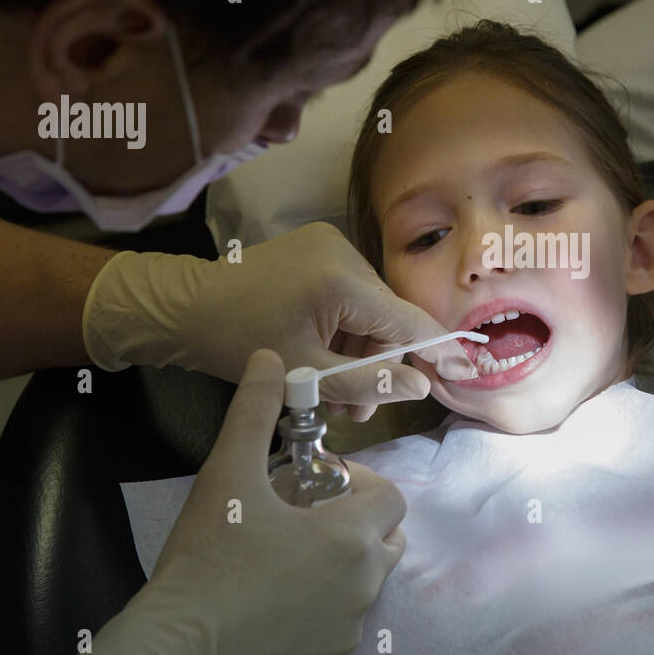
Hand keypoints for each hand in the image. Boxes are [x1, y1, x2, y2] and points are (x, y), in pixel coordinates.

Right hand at [51, 349, 406, 654]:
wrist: (178, 651)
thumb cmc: (206, 562)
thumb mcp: (227, 475)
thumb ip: (254, 412)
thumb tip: (270, 358)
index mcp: (351, 538)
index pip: (389, 496)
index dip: (355, 482)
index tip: (312, 485)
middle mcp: (364, 586)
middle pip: (385, 539)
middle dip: (353, 522)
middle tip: (299, 517)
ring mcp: (349, 631)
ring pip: (364, 584)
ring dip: (338, 566)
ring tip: (281, 559)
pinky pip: (340, 626)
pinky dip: (321, 610)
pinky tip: (274, 602)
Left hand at [82, 222, 477, 420]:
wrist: (184, 306)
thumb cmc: (237, 341)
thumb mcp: (304, 373)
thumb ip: (366, 383)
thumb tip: (421, 389)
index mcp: (342, 280)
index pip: (408, 320)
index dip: (439, 349)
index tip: (468, 368)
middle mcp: (344, 252)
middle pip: (389, 317)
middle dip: (379, 364)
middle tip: (358, 409)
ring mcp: (330, 245)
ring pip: (371, 309)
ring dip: (360, 351)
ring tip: (335, 392)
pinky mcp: (318, 248)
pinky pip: (351, 295)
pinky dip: (346, 328)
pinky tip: (325, 356)